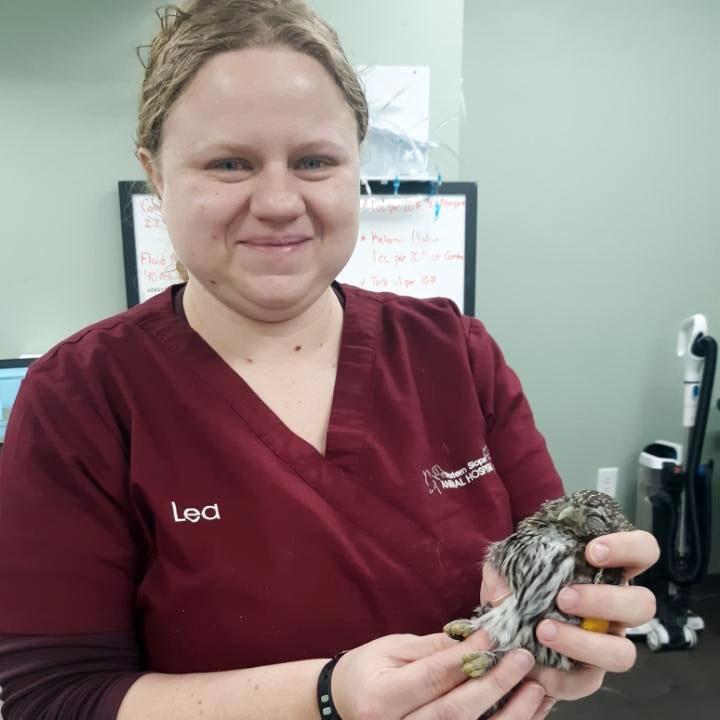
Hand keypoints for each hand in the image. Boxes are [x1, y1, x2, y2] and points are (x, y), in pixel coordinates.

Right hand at [331, 630, 545, 719]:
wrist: (343, 708)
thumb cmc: (367, 672)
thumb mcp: (391, 649)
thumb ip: (432, 648)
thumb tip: (474, 638)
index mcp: (381, 699)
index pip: (434, 678)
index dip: (468, 657)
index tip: (495, 636)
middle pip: (455, 713)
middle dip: (495, 684)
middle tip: (524, 659)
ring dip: (509, 715)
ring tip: (536, 689)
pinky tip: (527, 714)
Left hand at [481, 529, 659, 716]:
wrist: (501, 636)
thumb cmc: (514, 590)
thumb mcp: (504, 569)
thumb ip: (501, 571)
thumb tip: (503, 592)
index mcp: (604, 571)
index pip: (642, 551)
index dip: (628, 548)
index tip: (592, 552)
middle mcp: (615, 608)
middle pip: (643, 605)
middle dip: (606, 601)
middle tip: (565, 598)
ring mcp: (606, 643)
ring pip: (625, 652)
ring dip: (585, 643)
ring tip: (545, 631)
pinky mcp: (588, 675)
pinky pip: (588, 682)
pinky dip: (561, 677)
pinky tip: (537, 666)